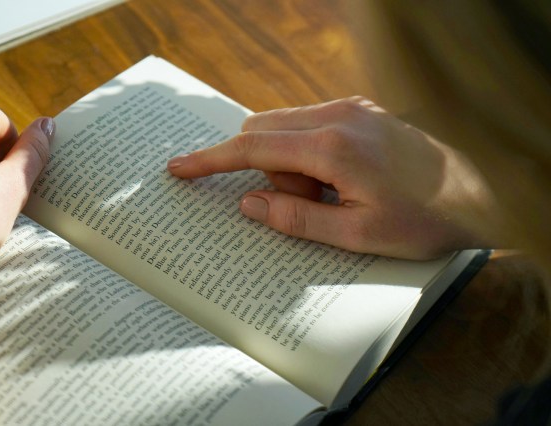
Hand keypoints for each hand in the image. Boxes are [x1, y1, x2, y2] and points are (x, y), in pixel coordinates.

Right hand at [168, 97, 495, 258]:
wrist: (479, 191)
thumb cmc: (423, 219)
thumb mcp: (357, 236)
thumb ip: (296, 219)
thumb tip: (249, 204)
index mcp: (333, 148)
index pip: (252, 149)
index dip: (210, 160)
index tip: (179, 168)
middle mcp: (338, 116)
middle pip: (263, 132)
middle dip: (264, 170)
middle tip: (306, 203)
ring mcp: (350, 108)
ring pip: (284, 127)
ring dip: (289, 163)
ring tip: (335, 196)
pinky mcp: (359, 109)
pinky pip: (309, 124)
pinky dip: (306, 153)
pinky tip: (341, 179)